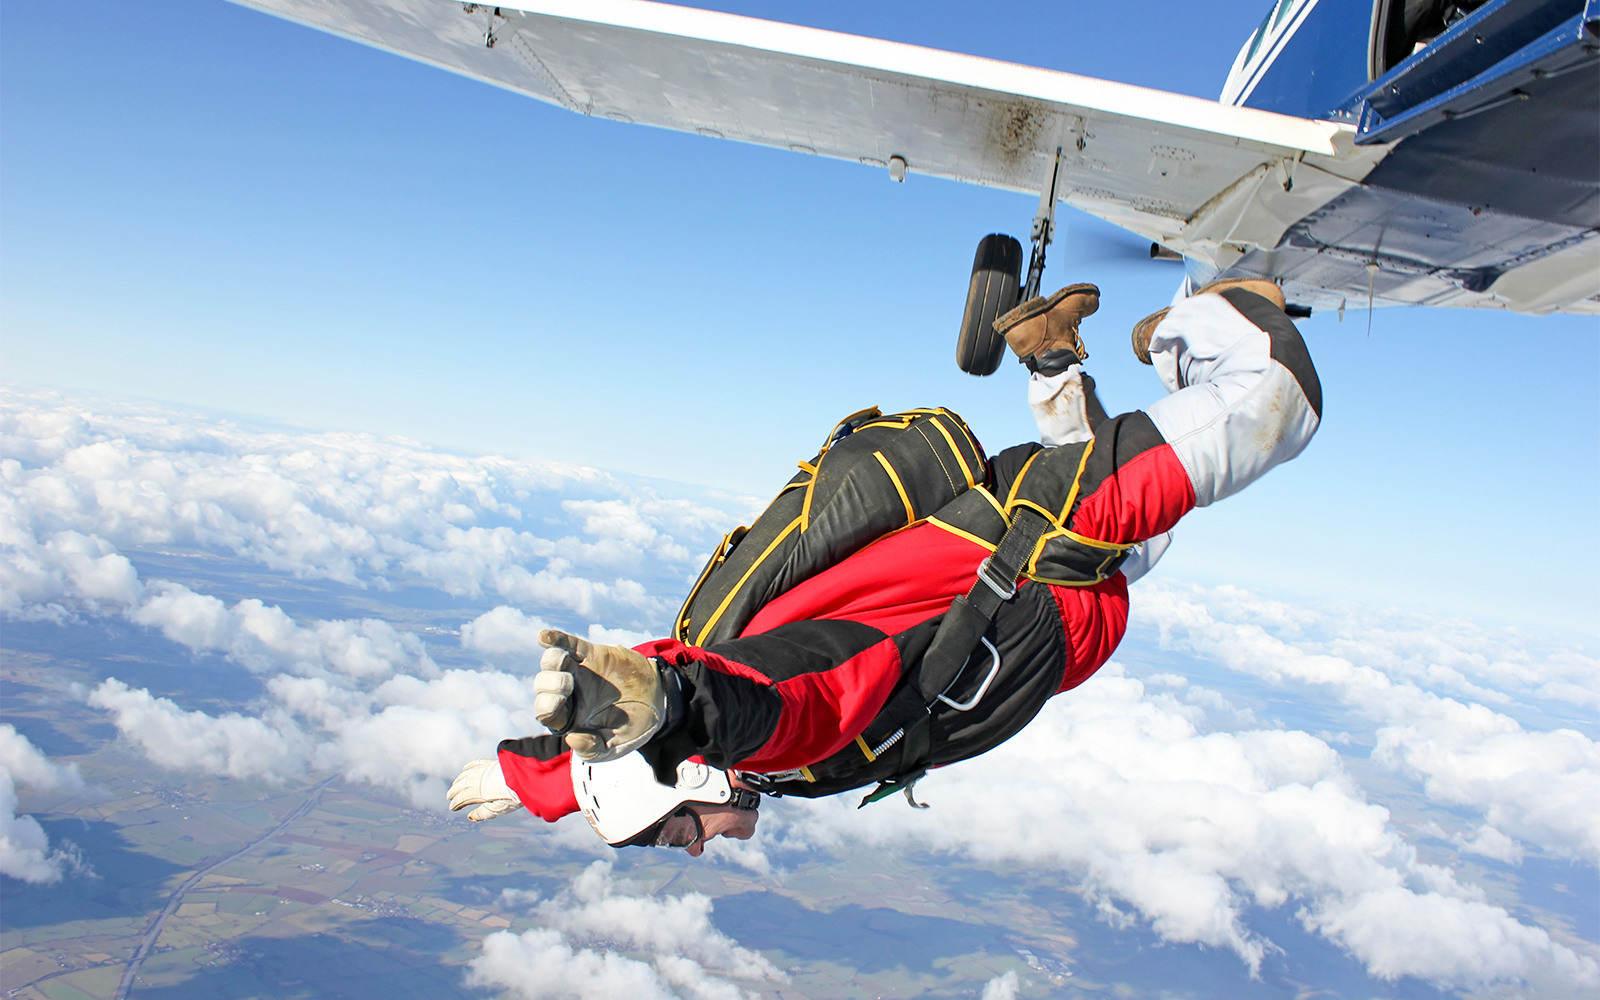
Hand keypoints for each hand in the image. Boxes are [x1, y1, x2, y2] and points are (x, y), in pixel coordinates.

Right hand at [447, 758, 523, 821]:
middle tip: (449, 796)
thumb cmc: (513, 795)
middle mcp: (478, 779)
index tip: (452, 807)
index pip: (462, 798)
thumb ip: (482, 814)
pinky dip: (469, 766)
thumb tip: (470, 817)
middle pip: (461, 785)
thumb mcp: (497, 809)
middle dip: (454, 791)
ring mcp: (484, 770)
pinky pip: (477, 763)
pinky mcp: (492, 762)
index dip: (455, 803)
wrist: (526, 776)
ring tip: (455, 784)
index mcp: (477, 792)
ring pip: (467, 774)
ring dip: (459, 779)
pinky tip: (465, 768)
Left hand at [534, 630, 664, 761]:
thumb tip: (570, 738)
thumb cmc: (632, 727)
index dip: (546, 706)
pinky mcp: (594, 654)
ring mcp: (581, 671)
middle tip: (567, 685)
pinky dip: (555, 639)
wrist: (659, 701)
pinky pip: (570, 644)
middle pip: (542, 685)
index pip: (545, 712)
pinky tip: (544, 637)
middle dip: (548, 684)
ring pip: (552, 661)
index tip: (560, 705)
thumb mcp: (615, 747)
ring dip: (552, 661)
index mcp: (570, 717)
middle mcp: (570, 693)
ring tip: (565, 664)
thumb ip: (592, 750)